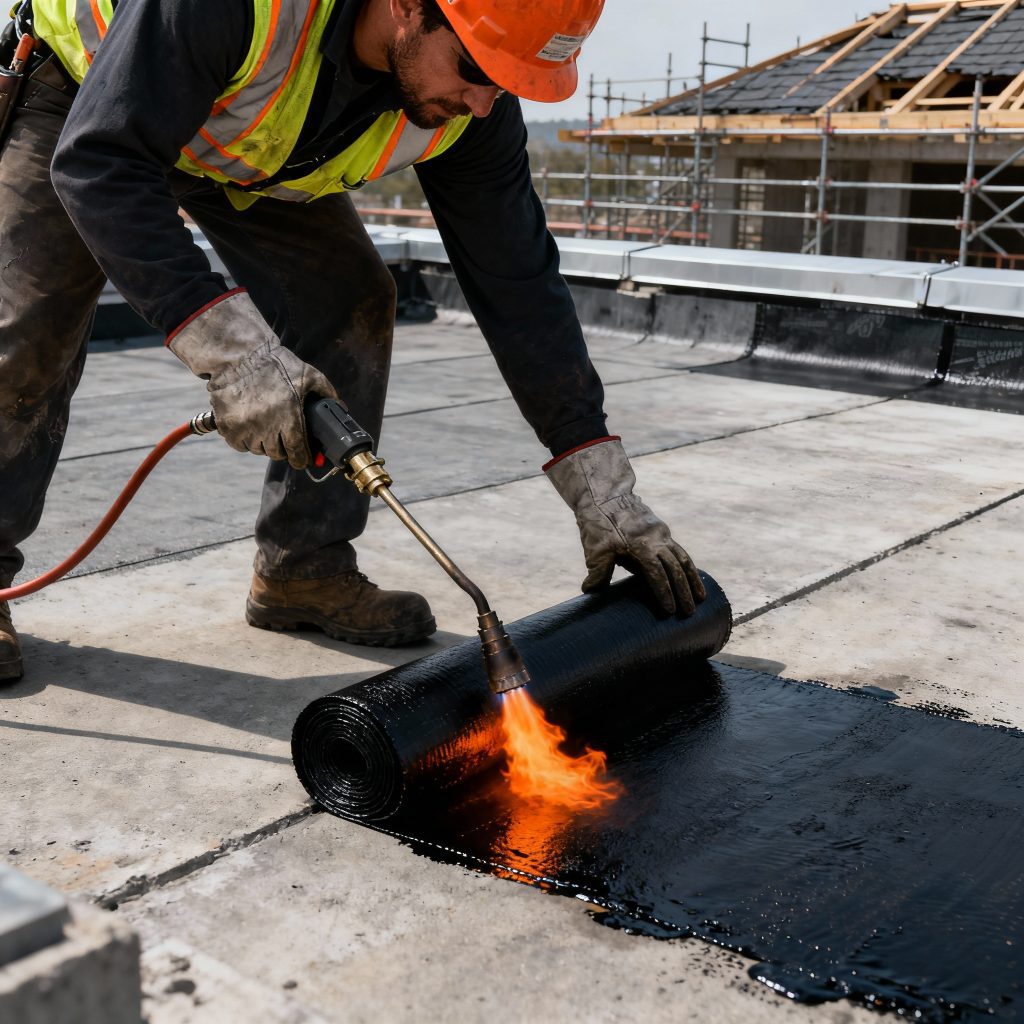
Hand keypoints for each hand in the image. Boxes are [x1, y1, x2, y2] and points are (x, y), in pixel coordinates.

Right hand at [167, 291, 336, 468]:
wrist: (240, 355)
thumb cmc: (276, 364)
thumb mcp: (308, 375)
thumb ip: (326, 393)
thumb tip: (340, 408)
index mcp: (289, 417)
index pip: (297, 452)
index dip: (302, 458)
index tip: (304, 459)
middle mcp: (266, 426)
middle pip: (277, 453)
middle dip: (284, 449)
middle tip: (285, 438)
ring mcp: (244, 427)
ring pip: (258, 449)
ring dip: (265, 444)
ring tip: (267, 428)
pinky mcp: (227, 426)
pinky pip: (239, 444)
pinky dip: (246, 440)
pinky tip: (251, 427)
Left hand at [545, 438, 705, 614]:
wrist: (605, 495)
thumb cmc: (598, 523)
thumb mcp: (594, 549)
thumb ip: (597, 572)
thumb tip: (591, 592)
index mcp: (641, 544)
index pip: (657, 573)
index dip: (664, 592)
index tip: (670, 610)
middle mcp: (657, 539)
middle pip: (676, 568)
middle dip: (684, 591)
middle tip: (689, 612)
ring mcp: (662, 534)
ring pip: (683, 558)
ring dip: (692, 578)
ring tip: (700, 598)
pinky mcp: (662, 532)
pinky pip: (679, 551)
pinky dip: (687, 566)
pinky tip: (692, 578)